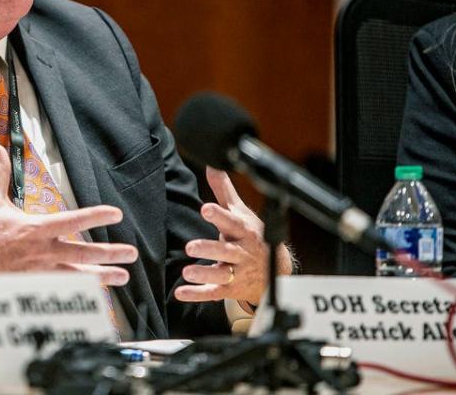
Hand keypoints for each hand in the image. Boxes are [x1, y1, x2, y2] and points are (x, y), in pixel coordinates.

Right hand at [0, 145, 138, 284]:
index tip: (116, 214)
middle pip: (83, 253)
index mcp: (34, 229)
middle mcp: (41, 253)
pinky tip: (95, 296)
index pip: (73, 220)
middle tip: (131, 254)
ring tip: (122, 278)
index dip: (97, 216)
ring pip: (78, 277)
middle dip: (110, 253)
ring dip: (102, 278)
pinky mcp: (32, 290)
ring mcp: (38, 274)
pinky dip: (80, 294)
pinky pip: (62, 293)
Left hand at [176, 167, 292, 305]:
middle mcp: (241, 252)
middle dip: (210, 249)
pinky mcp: (229, 288)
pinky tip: (181, 293)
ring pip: (221, 274)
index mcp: (243, 231)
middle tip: (190, 247)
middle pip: (227, 250)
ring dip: (204, 274)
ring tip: (187, 272)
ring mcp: (236, 272)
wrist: (274, 271)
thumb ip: (224, 190)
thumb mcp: (240, 212)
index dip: (219, 215)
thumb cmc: (251, 236)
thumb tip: (213, 162)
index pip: (232, 222)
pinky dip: (197, 294)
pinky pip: (213, 292)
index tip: (205, 208)